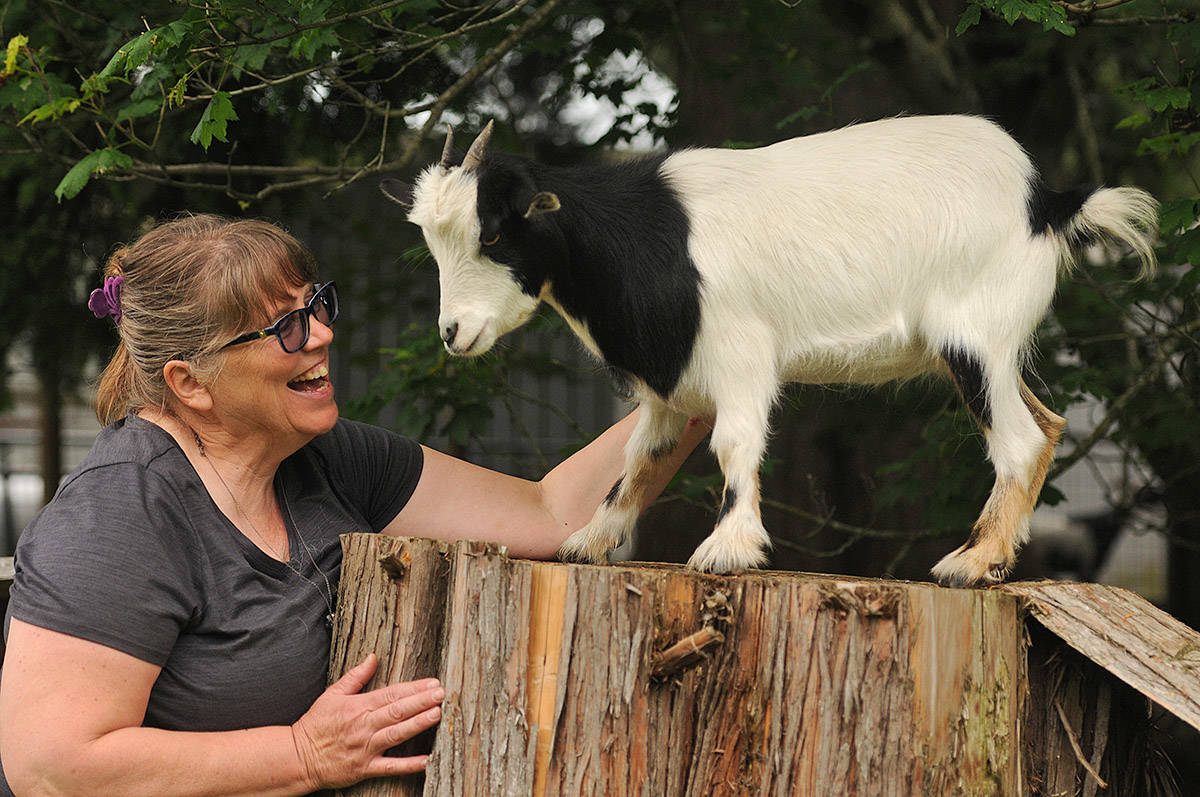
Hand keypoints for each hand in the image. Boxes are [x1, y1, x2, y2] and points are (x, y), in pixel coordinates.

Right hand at [291, 654, 443, 789]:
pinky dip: (408, 765)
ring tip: (436, 715)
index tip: (433, 683)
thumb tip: (373, 657)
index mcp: (358, 707)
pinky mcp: (364, 768)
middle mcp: (364, 726)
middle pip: (397, 711)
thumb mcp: (332, 694)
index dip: (414, 688)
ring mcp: (365, 748)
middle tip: (441, 694)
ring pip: (396, 735)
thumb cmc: (315, 725)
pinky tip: (427, 760)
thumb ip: (356, 676)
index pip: (391, 694)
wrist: (297, 757)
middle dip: (421, 702)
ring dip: (417, 724)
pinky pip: (389, 767)